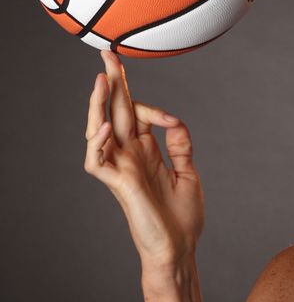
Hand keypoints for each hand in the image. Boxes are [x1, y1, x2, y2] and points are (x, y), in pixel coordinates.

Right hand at [84, 49, 204, 273]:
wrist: (180, 250)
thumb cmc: (183, 219)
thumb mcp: (189, 174)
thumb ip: (180, 145)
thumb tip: (173, 120)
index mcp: (147, 151)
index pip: (138, 114)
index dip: (151, 107)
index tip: (171, 121)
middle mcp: (130, 156)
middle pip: (115, 111)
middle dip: (112, 82)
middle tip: (106, 51)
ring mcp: (122, 169)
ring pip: (99, 129)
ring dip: (98, 104)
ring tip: (100, 78)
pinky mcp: (118, 185)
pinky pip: (97, 160)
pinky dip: (99, 142)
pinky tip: (107, 126)